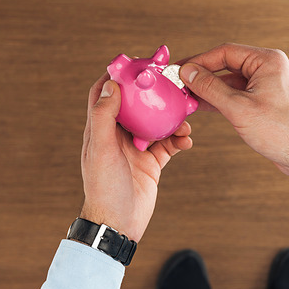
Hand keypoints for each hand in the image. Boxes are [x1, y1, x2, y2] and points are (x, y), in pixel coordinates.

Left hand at [80, 73, 192, 241]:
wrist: (119, 223)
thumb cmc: (104, 187)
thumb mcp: (101, 150)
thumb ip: (104, 117)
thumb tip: (110, 84)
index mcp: (100, 129)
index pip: (104, 94)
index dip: (116, 77)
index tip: (135, 64)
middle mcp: (118, 136)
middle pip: (136, 105)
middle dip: (152, 94)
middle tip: (170, 83)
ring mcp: (136, 148)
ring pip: (156, 124)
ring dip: (171, 119)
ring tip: (185, 118)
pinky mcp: (151, 162)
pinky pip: (168, 145)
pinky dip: (179, 140)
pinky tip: (188, 140)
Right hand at [179, 43, 288, 178]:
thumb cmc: (280, 131)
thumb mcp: (238, 109)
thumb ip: (210, 88)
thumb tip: (188, 72)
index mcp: (269, 61)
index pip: (225, 52)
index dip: (199, 61)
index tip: (180, 69)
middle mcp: (270, 67)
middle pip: (227, 64)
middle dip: (202, 75)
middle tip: (180, 82)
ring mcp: (268, 83)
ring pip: (231, 80)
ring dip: (209, 88)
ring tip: (187, 95)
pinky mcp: (265, 98)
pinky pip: (238, 92)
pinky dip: (220, 98)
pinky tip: (201, 104)